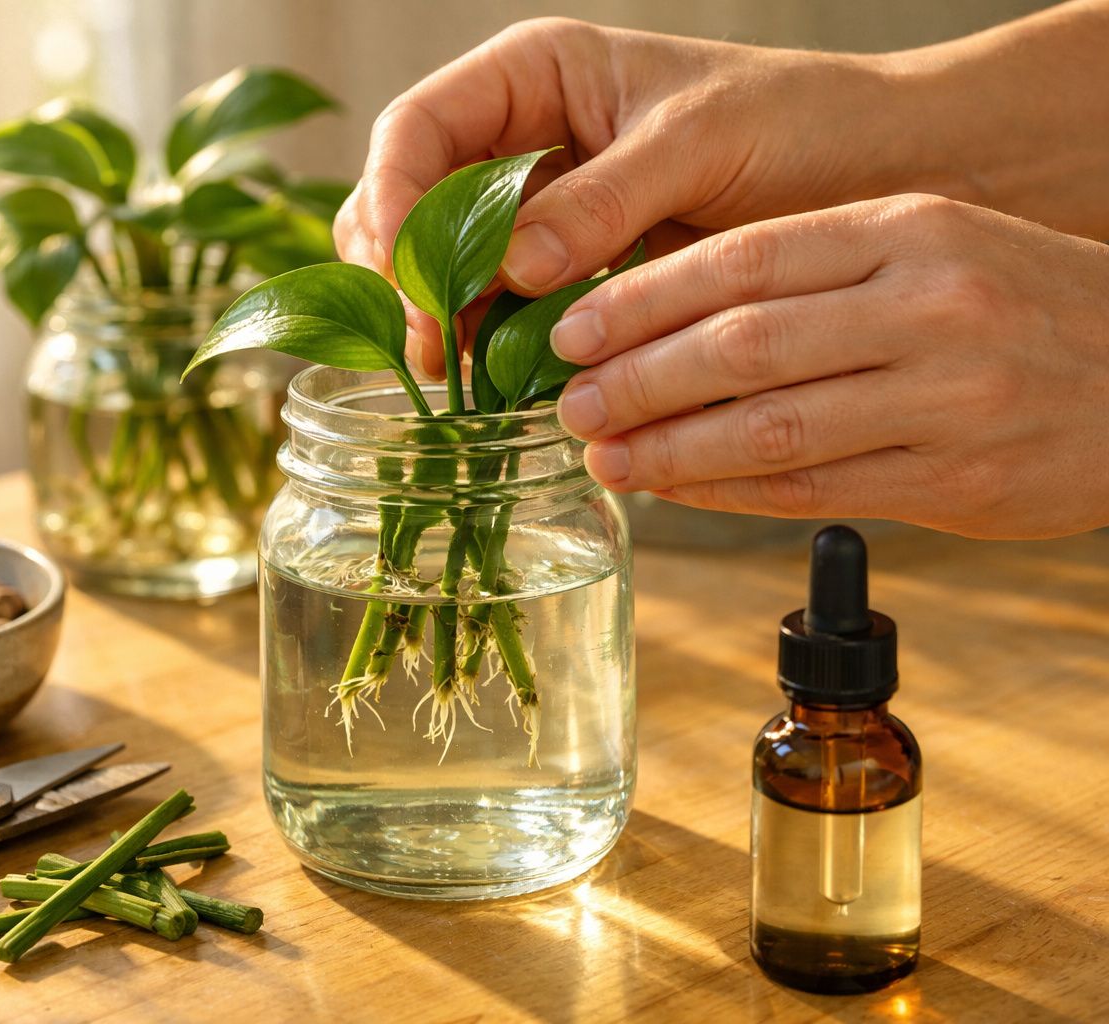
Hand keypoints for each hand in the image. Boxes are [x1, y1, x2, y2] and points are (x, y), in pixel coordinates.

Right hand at [334, 18, 912, 376]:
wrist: (882, 170)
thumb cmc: (800, 120)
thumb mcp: (697, 142)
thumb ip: (601, 199)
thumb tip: (509, 267)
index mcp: (535, 76)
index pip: (415, 131)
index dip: (391, 201)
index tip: (403, 276)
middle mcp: (521, 140)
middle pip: (407, 203)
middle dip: (403, 274)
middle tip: (428, 347)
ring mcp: (539, 212)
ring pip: (442, 266)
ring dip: (439, 319)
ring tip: (458, 376)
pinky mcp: (569, 274)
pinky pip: (500, 310)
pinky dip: (489, 347)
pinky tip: (499, 381)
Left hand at [549, 194, 1108, 538]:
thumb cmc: (1019, 304)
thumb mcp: (929, 248)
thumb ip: (815, 274)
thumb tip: (670, 316)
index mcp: (910, 231)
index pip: (742, 259)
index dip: (640, 300)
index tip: (572, 328)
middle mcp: (928, 308)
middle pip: (741, 345)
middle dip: (635, 379)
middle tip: (568, 401)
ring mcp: (946, 399)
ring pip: (768, 428)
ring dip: (667, 448)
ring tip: (604, 455)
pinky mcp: (955, 482)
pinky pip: (810, 489)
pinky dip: (726, 492)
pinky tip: (675, 489)